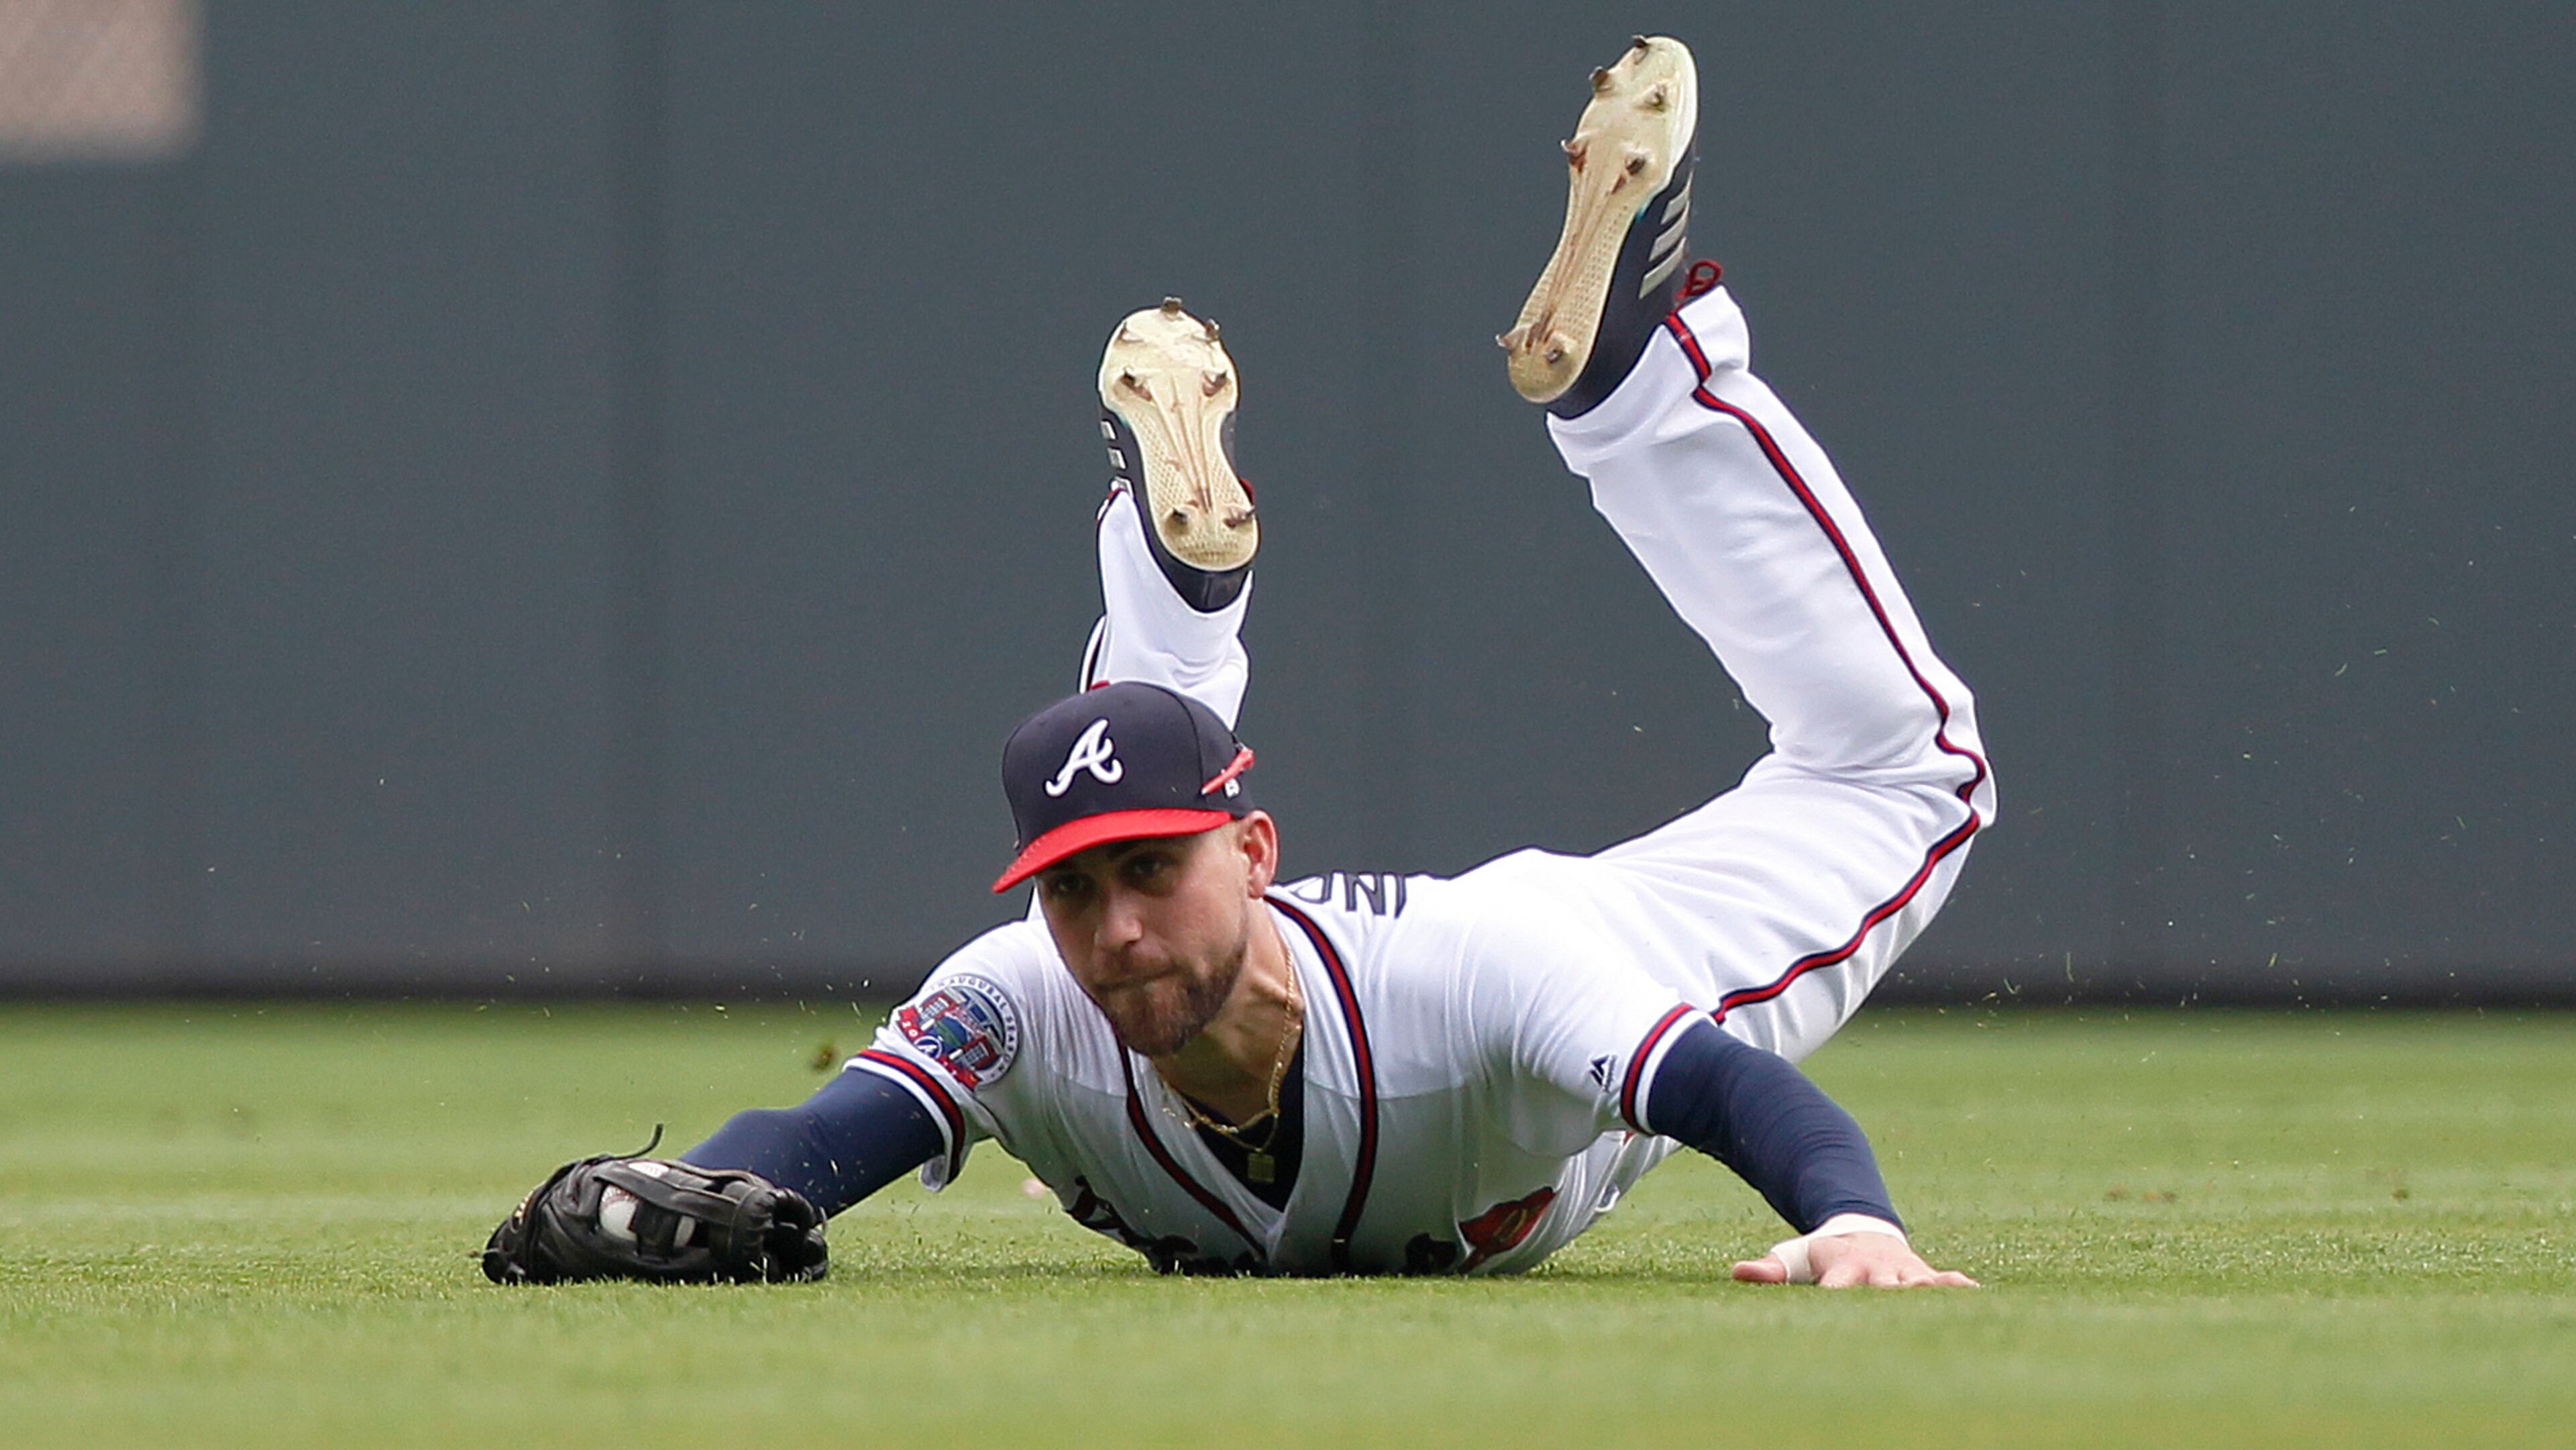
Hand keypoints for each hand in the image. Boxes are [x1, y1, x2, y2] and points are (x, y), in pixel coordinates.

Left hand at [1732, 1230, 1978, 1287]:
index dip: (1836, 1295)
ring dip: (1926, 1292)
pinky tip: (1975, 1294)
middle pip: (1882, 1288)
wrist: (1862, 1231)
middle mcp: (1876, 1270)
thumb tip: (1738, 1272)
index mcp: (1843, 1267)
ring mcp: (1902, 1272)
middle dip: (1886, 1299)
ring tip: (1938, 1300)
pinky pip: (1944, 1280)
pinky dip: (1956, 1287)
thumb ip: (1770, 1269)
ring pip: (1916, 1283)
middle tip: (1892, 1314)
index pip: (1838, 1286)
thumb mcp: (1795, 1257)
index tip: (1834, 1304)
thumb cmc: (1823, 1254)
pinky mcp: (1924, 1275)